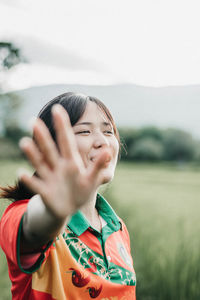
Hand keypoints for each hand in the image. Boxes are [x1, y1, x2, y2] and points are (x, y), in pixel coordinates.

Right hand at [19, 104, 110, 219]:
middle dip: (43, 137)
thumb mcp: (92, 179)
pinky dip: (29, 180)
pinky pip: (36, 185)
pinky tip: (22, 173)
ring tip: (24, 142)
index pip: (66, 140)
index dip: (63, 126)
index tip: (58, 109)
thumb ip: (99, 165)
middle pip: (50, 149)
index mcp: (71, 162)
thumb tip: (109, 149)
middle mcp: (58, 166)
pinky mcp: (45, 191)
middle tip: (33, 121)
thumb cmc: (81, 190)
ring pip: (41, 163)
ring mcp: (50, 178)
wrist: (69, 208)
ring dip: (32, 154)